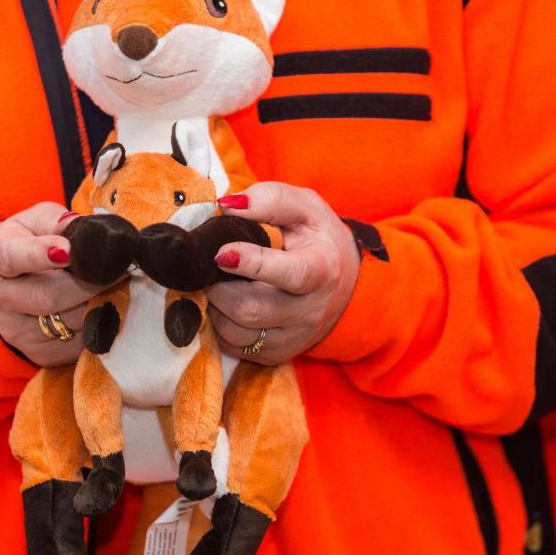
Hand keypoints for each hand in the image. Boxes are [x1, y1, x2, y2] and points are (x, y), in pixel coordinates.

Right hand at [0, 203, 108, 366]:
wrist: (15, 285)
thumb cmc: (31, 242)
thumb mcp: (38, 221)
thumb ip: (60, 222)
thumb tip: (89, 232)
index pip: (13, 258)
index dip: (39, 255)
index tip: (68, 252)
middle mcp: (1, 298)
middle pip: (49, 296)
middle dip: (91, 283)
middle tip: (121, 269)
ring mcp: (19, 331)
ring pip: (71, 322)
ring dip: (101, 304)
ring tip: (117, 286)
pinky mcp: (41, 354)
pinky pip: (81, 343)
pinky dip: (101, 324)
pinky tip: (108, 307)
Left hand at [206, 183, 360, 364]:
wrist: (345, 282)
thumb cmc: (318, 238)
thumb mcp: (306, 207)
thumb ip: (270, 200)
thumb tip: (227, 206)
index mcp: (322, 270)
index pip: (291, 274)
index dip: (253, 265)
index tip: (222, 253)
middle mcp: (310, 311)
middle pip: (251, 309)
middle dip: (218, 286)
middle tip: (210, 266)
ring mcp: (293, 338)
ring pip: (236, 332)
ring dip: (216, 306)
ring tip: (221, 283)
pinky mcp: (277, 354)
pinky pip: (233, 346)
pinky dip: (219, 324)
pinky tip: (227, 303)